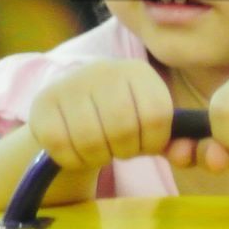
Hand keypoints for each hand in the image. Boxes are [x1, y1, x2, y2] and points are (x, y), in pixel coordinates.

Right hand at [27, 60, 173, 170]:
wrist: (69, 110)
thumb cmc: (118, 120)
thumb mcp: (146, 124)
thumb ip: (170, 142)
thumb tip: (185, 155)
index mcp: (138, 72)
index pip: (157, 116)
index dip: (151, 142)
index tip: (143, 145)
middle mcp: (104, 69)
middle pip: (123, 129)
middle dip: (124, 151)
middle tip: (118, 150)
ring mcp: (71, 83)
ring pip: (91, 140)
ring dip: (98, 157)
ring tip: (99, 150)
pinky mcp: (42, 102)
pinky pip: (62, 145)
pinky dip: (73, 159)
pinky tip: (77, 152)